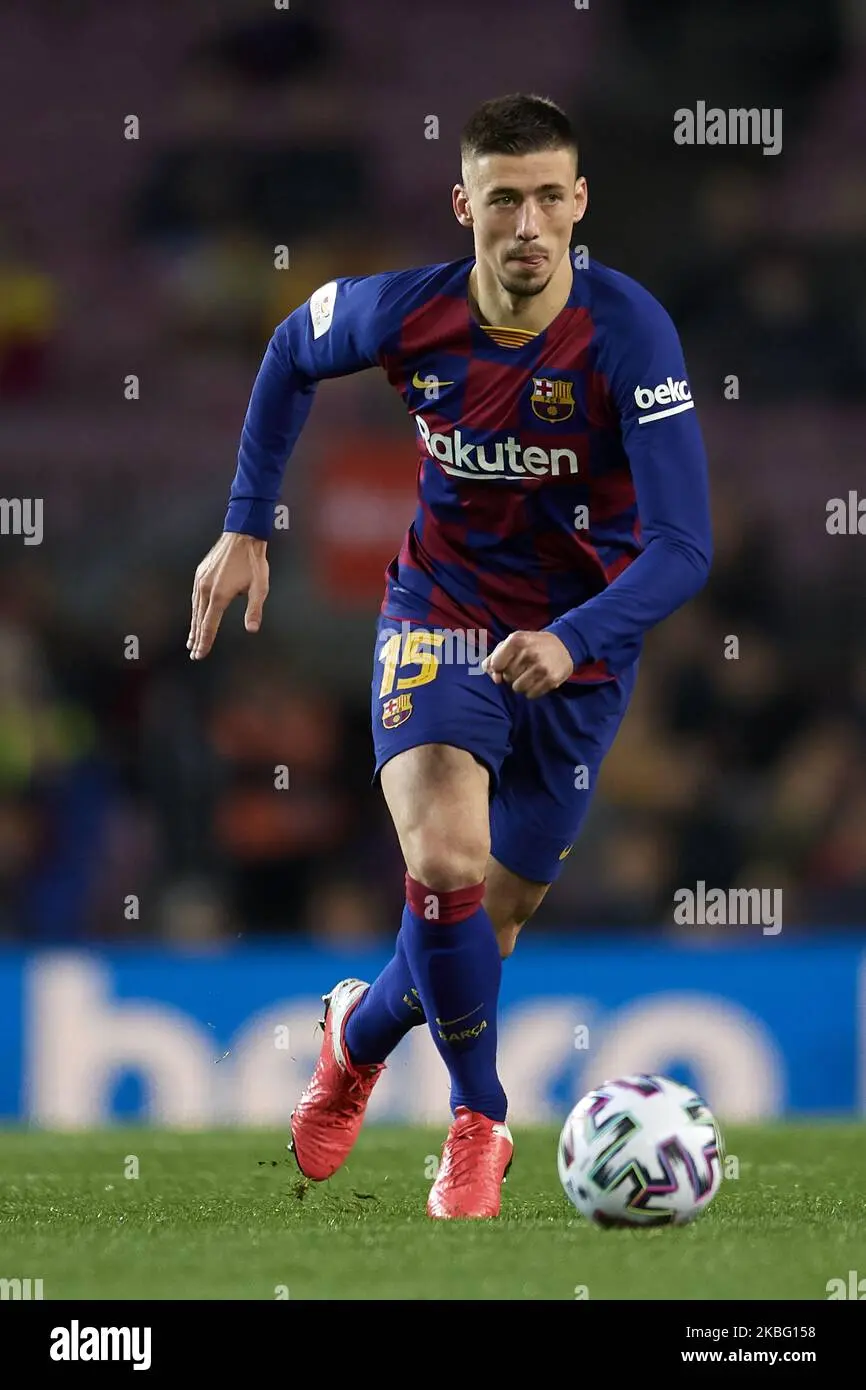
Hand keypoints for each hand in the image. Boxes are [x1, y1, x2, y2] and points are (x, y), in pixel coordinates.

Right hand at [188, 532, 268, 659]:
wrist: (242, 536)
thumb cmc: (254, 562)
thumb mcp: (260, 587)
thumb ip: (254, 609)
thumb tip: (252, 629)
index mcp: (219, 595)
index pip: (209, 626)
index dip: (204, 642)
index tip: (199, 655)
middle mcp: (205, 589)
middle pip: (199, 620)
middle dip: (196, 638)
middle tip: (194, 653)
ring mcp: (201, 580)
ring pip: (195, 609)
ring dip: (194, 626)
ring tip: (192, 640)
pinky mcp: (200, 574)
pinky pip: (195, 597)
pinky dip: (195, 611)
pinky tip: (197, 616)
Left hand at [481, 631, 573, 697]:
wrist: (565, 644)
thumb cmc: (532, 645)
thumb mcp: (512, 642)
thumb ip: (495, 657)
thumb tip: (494, 678)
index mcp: (516, 640)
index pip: (495, 665)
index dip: (499, 668)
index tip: (506, 664)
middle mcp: (529, 652)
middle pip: (506, 677)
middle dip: (511, 675)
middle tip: (523, 667)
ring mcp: (541, 667)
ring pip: (517, 688)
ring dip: (521, 684)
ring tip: (530, 675)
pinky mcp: (551, 679)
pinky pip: (530, 695)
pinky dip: (532, 690)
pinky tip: (538, 680)